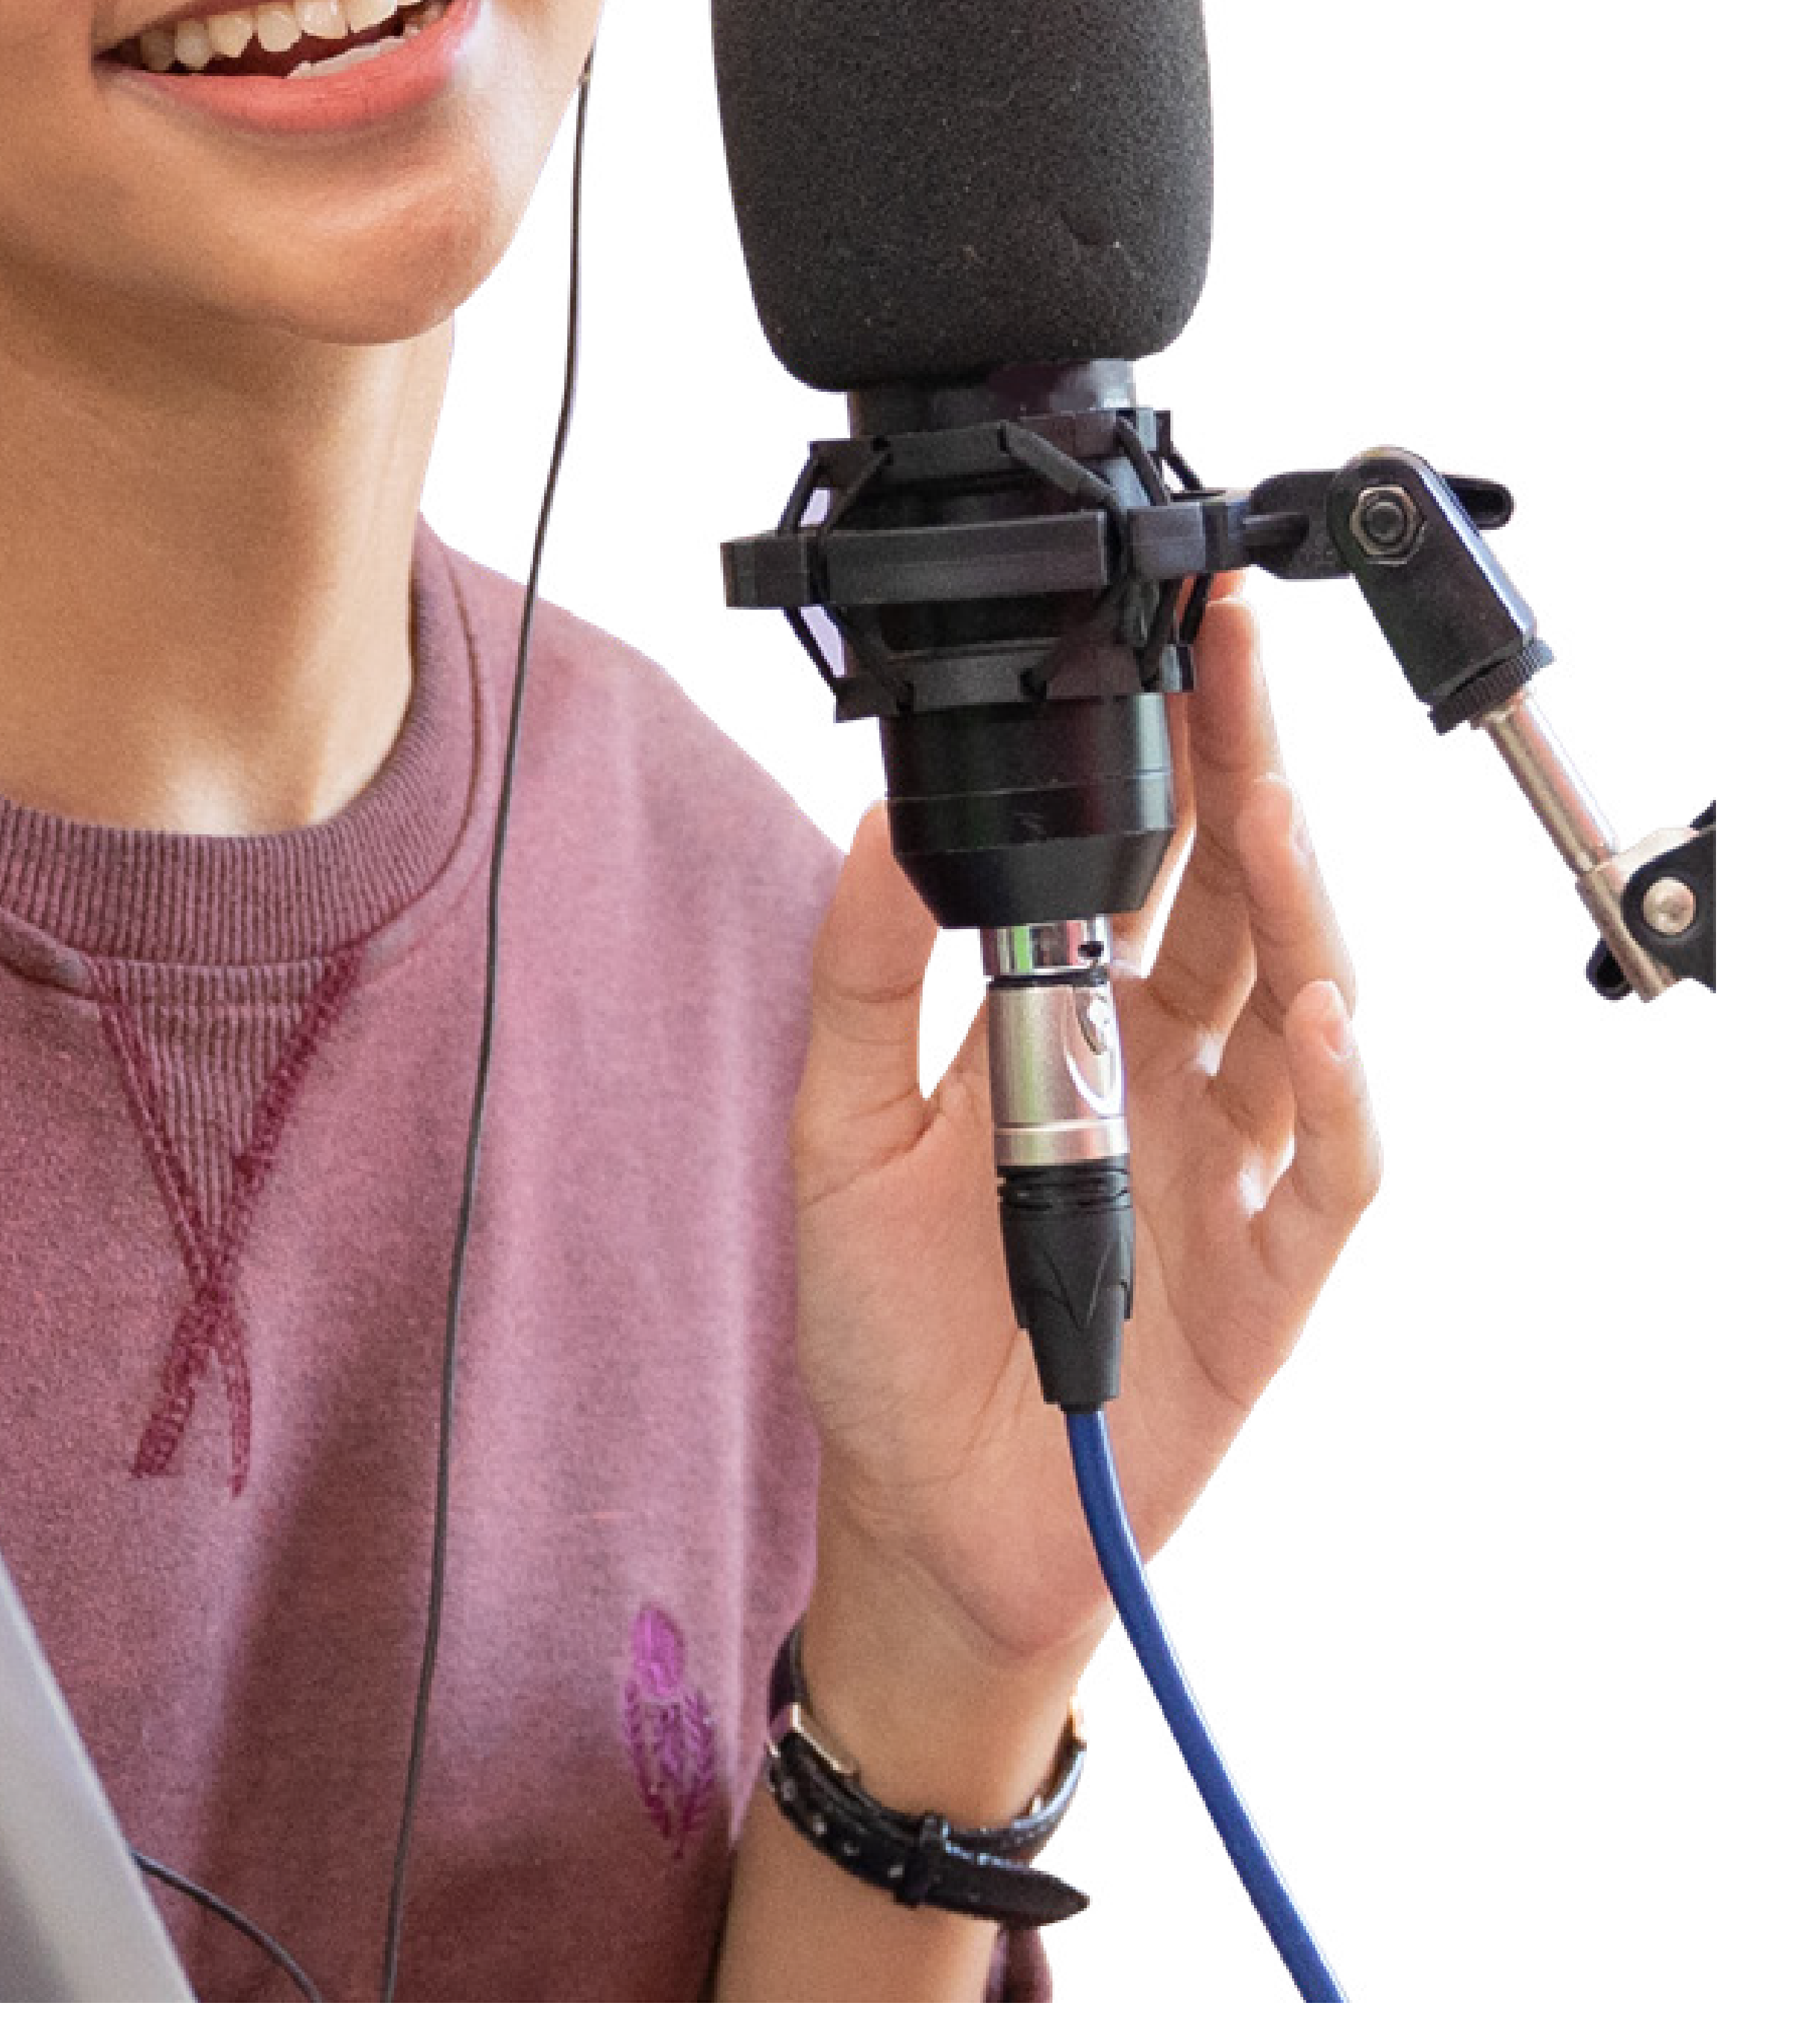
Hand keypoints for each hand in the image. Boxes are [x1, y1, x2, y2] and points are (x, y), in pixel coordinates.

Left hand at [782, 579, 1382, 1799]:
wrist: (918, 1510)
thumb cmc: (882, 1329)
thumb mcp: (832, 1122)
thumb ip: (859, 971)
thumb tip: (885, 820)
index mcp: (1069, 1031)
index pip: (1140, 865)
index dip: (1166, 758)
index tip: (1163, 646)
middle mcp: (1165, 1081)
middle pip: (1232, 904)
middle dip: (1239, 777)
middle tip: (1229, 661)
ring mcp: (1225, 1171)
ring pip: (1294, 1010)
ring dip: (1285, 907)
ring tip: (1259, 810)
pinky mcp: (1261, 1277)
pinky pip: (1324, 1172)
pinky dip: (1324, 1096)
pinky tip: (1296, 1027)